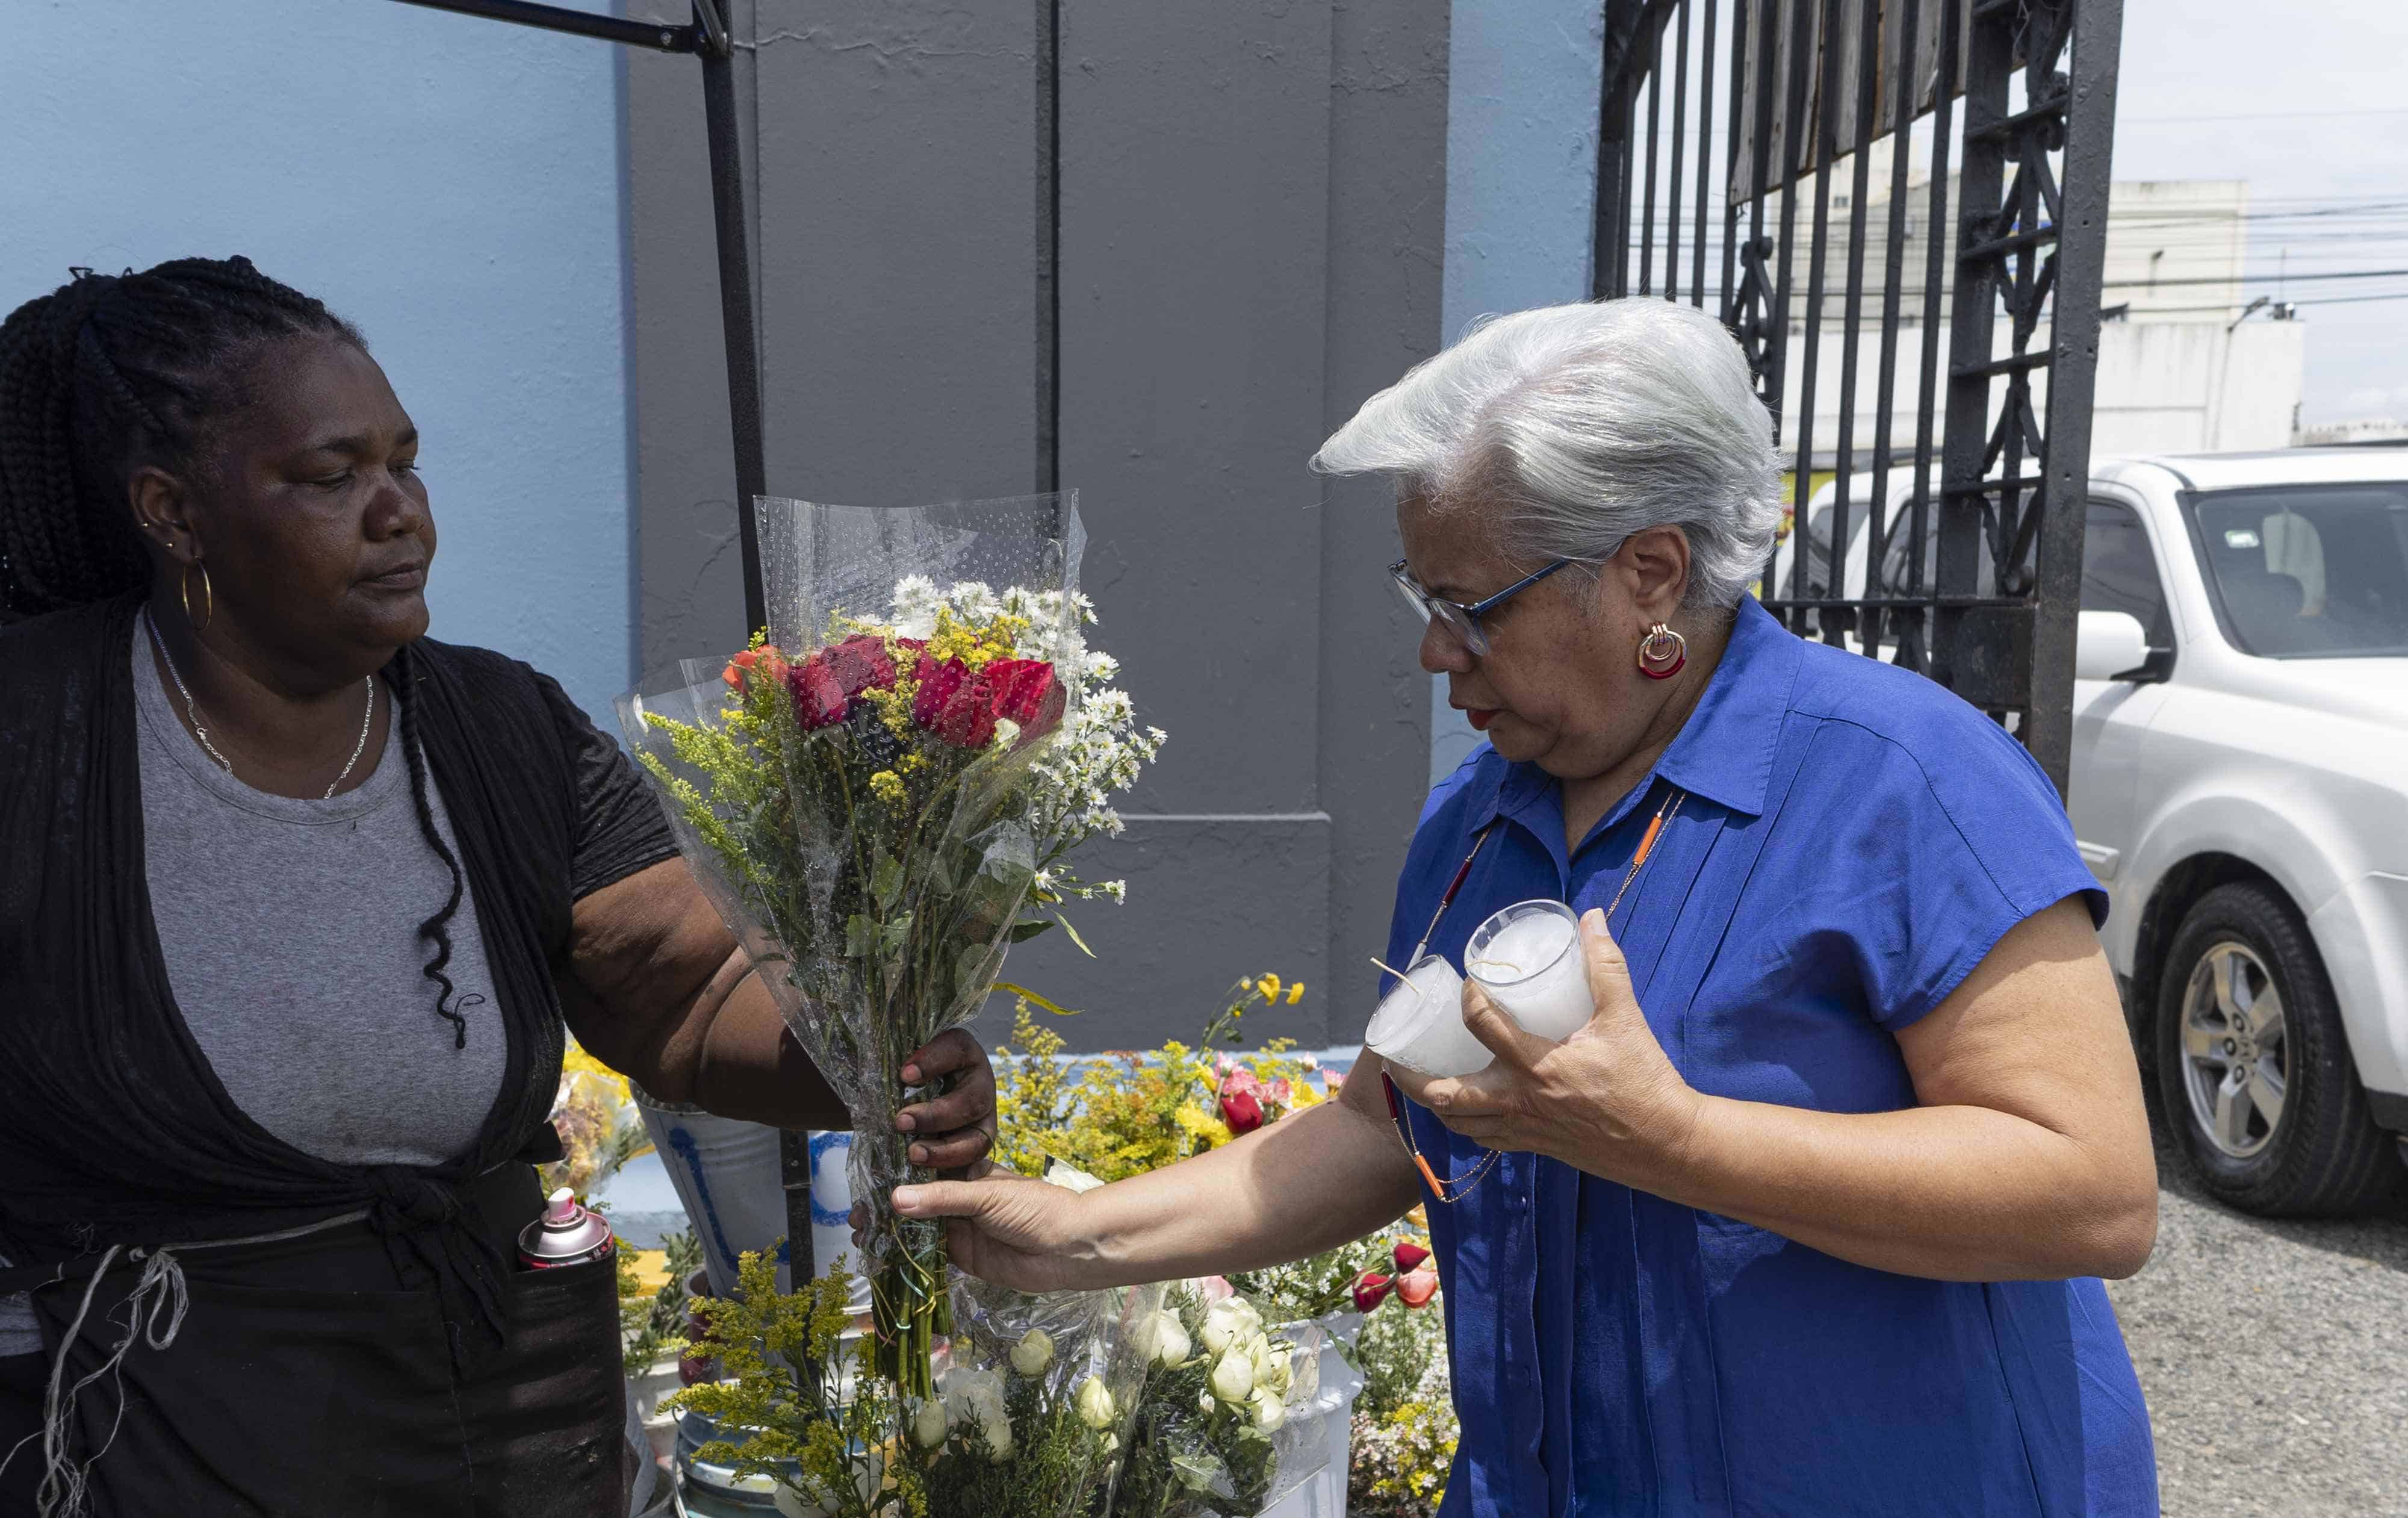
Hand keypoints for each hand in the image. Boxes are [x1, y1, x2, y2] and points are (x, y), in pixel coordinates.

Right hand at [851, 1171, 1100, 1295]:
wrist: (1070, 1248)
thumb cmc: (1036, 1208)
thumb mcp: (987, 1195)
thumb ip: (942, 1199)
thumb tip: (895, 1200)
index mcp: (967, 1171)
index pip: (923, 1169)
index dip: (894, 1175)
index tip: (864, 1182)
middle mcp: (960, 1198)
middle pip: (915, 1201)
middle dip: (885, 1209)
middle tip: (855, 1218)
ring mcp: (960, 1227)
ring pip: (917, 1229)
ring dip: (891, 1233)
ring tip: (861, 1237)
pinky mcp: (964, 1256)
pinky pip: (929, 1255)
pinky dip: (906, 1257)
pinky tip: (882, 1258)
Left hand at [894, 1029, 996, 1176]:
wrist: (906, 1115)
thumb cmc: (899, 1085)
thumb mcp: (894, 1070)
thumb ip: (888, 1067)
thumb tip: (861, 1060)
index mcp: (962, 1054)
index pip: (957, 1048)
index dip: (934, 1060)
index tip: (904, 1075)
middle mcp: (979, 1085)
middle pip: (972, 1099)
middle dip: (936, 1114)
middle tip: (901, 1122)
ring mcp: (983, 1119)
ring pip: (979, 1137)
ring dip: (945, 1149)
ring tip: (913, 1154)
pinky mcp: (978, 1147)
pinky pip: (973, 1164)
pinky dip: (949, 1168)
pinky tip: (925, 1171)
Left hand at [1386, 908, 1702, 1189]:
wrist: (1666, 1142)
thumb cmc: (1646, 1080)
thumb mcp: (1625, 1017)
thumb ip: (1606, 966)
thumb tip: (1591, 918)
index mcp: (1538, 1066)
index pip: (1482, 1025)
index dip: (1468, 998)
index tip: (1470, 984)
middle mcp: (1521, 1101)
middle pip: (1446, 1094)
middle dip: (1411, 1076)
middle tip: (1396, 1055)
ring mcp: (1524, 1129)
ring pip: (1459, 1123)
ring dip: (1434, 1103)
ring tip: (1419, 1081)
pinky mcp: (1535, 1147)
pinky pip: (1484, 1141)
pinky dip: (1465, 1124)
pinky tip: (1463, 1109)